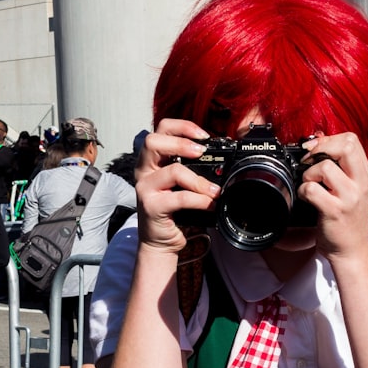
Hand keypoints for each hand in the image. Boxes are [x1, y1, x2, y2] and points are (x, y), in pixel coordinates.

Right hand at [134, 120, 222, 252]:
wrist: (161, 241)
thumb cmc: (175, 210)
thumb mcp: (182, 184)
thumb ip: (193, 169)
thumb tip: (223, 160)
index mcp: (153, 160)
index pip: (161, 130)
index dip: (182, 127)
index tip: (204, 135)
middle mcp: (144, 170)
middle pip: (154, 141)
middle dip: (182, 143)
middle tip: (202, 152)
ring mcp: (145, 188)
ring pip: (172, 170)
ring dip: (198, 179)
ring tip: (214, 189)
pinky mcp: (151, 207)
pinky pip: (179, 198)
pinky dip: (199, 199)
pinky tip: (209, 203)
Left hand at [295, 132, 367, 259]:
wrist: (353, 250)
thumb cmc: (348, 219)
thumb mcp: (351, 189)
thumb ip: (340, 167)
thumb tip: (317, 143)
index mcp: (363, 174)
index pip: (351, 139)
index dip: (329, 140)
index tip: (317, 151)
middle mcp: (359, 183)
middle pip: (345, 146)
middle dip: (321, 149)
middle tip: (311, 163)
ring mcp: (349, 198)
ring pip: (324, 167)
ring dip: (309, 174)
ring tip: (310, 185)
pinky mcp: (335, 211)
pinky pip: (311, 190)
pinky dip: (302, 191)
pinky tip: (307, 199)